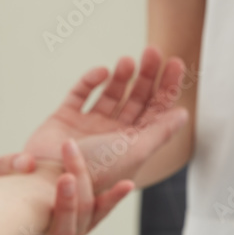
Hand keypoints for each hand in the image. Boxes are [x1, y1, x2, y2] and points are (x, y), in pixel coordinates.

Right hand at [0, 142, 133, 234]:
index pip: (57, 225)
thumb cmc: (18, 181)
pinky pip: (105, 207)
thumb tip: (26, 163)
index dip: (65, 202)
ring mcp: (80, 228)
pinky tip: (127, 185)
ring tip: (94, 163)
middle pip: (79, 211)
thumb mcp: (6, 172)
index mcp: (37, 230)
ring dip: (93, 182)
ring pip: (92, 208)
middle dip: (80, 183)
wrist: (35, 183)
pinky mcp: (94, 216)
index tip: (68, 178)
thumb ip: (9, 165)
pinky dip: (116, 195)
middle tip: (78, 158)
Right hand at [4, 47, 188, 192]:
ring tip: (128, 61)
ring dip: (121, 76)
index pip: (156, 112)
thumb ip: (160, 133)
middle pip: (136, 99)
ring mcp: (88, 126)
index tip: (174, 62)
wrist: (50, 183)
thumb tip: (183, 114)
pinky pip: (80, 94)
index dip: (166, 87)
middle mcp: (112, 135)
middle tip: (153, 51)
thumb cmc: (95, 173)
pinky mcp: (65, 118)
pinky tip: (101, 73)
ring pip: (110, 94)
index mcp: (132, 145)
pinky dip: (90, 81)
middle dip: (146, 75)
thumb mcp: (135, 152)